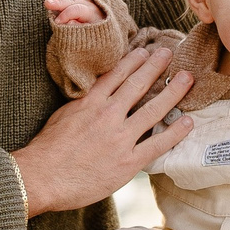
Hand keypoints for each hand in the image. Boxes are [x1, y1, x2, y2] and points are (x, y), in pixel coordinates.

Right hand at [10, 43, 191, 213]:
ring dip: (173, 92)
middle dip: (156, 66)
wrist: (42, 178)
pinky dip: (175, 132)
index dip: (133, 61)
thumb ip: (82, 106)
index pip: (116, 75)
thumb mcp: (61, 116)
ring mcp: (120, 138)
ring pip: (153, 109)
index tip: (144, 51)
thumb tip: (94, 97)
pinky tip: (188, 122)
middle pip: (138, 85)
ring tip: (187, 79)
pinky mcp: (128, 162)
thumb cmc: (46, 151)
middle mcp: (108, 115)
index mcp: (90, 103)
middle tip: (170, 53)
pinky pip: (158, 144)